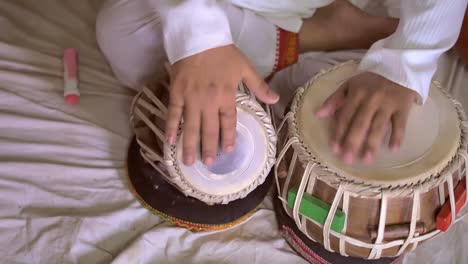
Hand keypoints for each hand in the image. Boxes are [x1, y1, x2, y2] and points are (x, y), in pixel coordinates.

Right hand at [165, 45, 278, 165]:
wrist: (198, 37)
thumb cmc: (223, 53)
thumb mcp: (245, 67)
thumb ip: (259, 86)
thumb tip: (275, 100)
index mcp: (227, 96)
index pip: (228, 122)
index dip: (228, 137)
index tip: (228, 150)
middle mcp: (209, 101)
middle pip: (209, 129)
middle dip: (209, 148)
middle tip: (208, 163)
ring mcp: (191, 98)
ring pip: (190, 126)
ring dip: (190, 145)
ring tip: (189, 161)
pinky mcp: (176, 93)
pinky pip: (173, 114)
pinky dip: (171, 127)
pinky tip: (170, 141)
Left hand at [316, 72, 416, 164]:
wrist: (398, 66)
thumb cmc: (370, 80)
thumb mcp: (349, 85)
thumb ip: (334, 100)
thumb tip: (318, 115)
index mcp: (356, 94)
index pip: (345, 117)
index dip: (339, 133)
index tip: (334, 149)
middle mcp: (371, 99)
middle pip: (360, 124)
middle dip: (353, 142)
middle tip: (347, 160)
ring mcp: (388, 103)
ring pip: (379, 126)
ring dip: (372, 144)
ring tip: (367, 160)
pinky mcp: (404, 106)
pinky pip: (401, 123)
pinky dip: (397, 136)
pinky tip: (393, 149)